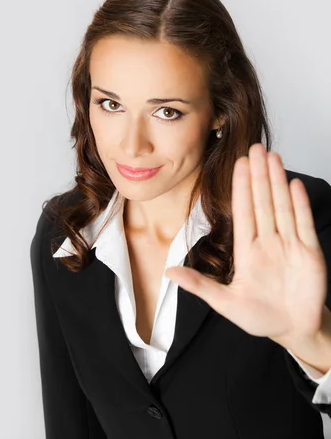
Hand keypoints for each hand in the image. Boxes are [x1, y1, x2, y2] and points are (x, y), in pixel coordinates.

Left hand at [165, 143, 327, 344]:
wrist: (293, 330)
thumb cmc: (259, 317)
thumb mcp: (224, 303)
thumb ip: (199, 286)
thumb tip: (168, 272)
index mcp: (247, 251)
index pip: (243, 211)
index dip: (241, 187)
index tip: (237, 165)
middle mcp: (267, 242)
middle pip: (262, 201)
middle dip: (258, 175)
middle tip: (255, 148)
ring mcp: (289, 245)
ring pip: (282, 206)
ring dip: (277, 182)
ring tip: (273, 157)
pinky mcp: (309, 253)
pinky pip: (302, 224)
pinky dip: (299, 205)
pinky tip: (293, 184)